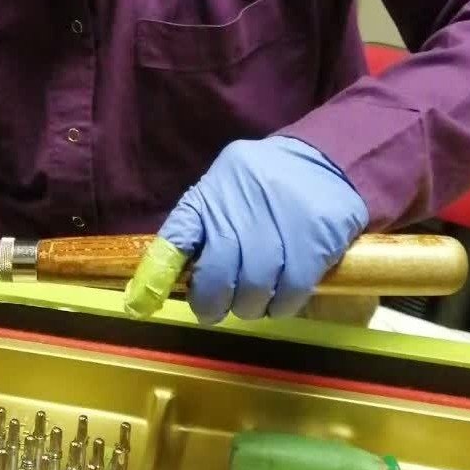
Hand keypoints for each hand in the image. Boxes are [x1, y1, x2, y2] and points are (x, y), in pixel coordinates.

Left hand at [131, 137, 368, 324]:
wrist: (326, 160)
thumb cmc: (264, 186)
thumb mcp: (224, 193)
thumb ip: (200, 230)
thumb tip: (166, 279)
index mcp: (212, 192)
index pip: (178, 234)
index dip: (159, 273)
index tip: (143, 303)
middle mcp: (240, 204)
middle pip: (216, 273)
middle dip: (212, 302)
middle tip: (217, 309)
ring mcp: (279, 220)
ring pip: (254, 287)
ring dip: (250, 306)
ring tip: (254, 302)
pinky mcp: (315, 238)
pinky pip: (291, 290)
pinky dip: (282, 305)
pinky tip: (281, 300)